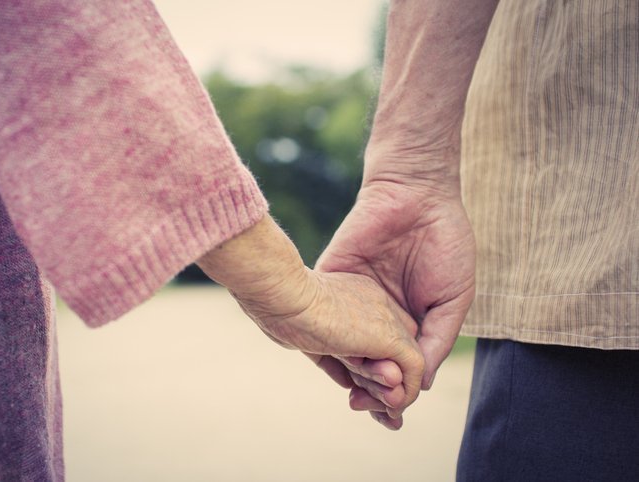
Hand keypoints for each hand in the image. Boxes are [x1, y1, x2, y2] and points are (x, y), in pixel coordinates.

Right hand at [237, 268, 424, 420]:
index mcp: (357, 296)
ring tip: (383, 411)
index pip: (376, 334)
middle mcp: (377, 302)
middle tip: (375, 407)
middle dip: (386, 382)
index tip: (354, 387)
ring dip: (392, 392)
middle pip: (394, 348)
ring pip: (404, 360)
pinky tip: (391, 408)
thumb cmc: (279, 309)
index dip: (369, 364)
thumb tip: (346, 381)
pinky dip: (406, 393)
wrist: (283, 296)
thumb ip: (330, 353)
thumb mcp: (307, 332)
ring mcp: (386, 317)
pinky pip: (413, 369)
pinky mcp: (390, 336)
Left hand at [317, 180, 475, 394]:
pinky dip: (324, 340)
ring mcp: (351, 300)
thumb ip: (436, 340)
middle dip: (366, 390)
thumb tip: (422, 382)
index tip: (394, 416)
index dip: (396, 393)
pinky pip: (322, 315)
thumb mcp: (452, 300)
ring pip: (341, 346)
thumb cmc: (445, 243)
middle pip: (365, 363)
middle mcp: (375, 316)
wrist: (416, 193)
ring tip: (353, 397)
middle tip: (366, 410)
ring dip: (344, 374)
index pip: (396, 366)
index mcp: (406, 322)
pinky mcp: (330, 281)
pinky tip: (332, 363)